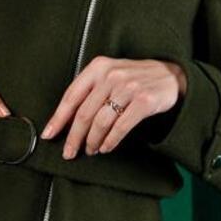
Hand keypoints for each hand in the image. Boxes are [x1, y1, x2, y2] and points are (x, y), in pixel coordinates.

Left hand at [39, 56, 187, 157]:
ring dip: (92, 141)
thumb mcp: (110, 75)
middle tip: (69, 153)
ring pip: (101, 122)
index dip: (58, 119)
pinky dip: (110, 141)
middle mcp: (112, 75)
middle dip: (74, 137)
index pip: (71, 96)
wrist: (171, 75)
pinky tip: (105, 147)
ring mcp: (129, 87)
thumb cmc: (134, 79)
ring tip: (90, 150)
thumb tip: (65, 121)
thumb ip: (90, 91)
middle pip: (84, 113)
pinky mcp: (144, 101)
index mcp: (98, 67)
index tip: (48, 135)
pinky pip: (120, 127)